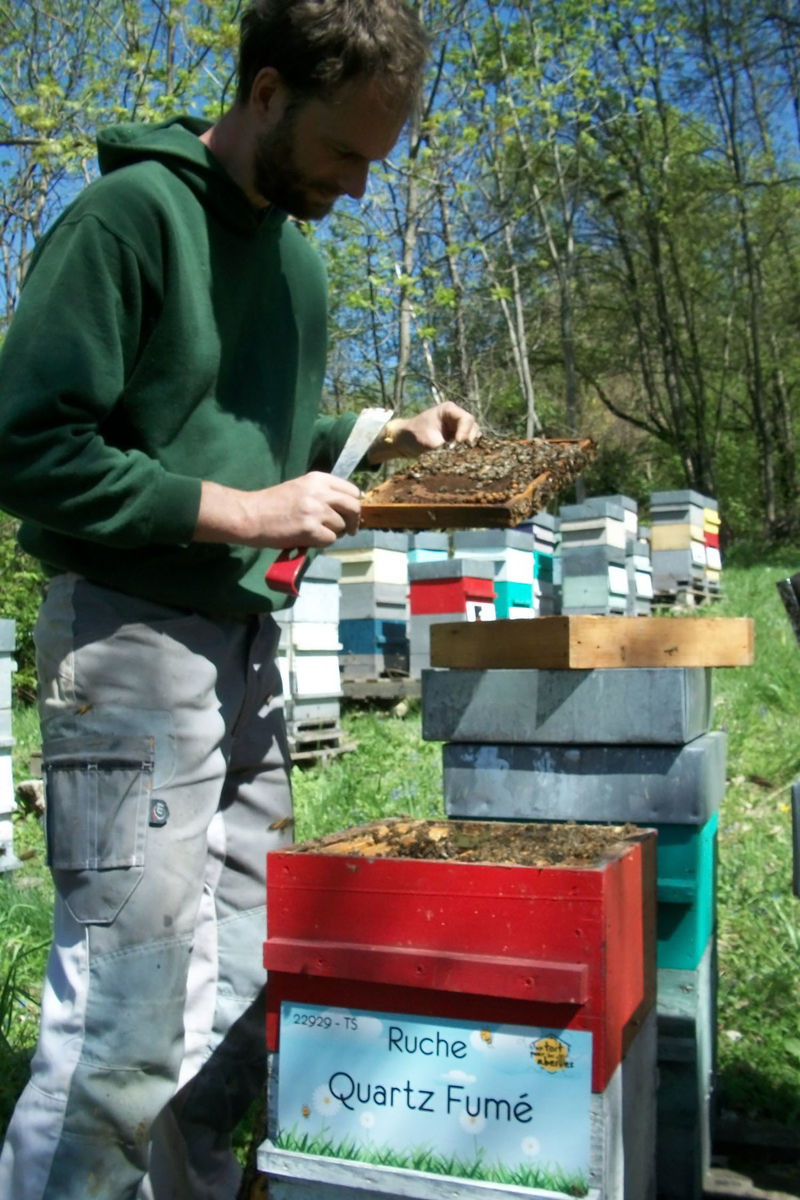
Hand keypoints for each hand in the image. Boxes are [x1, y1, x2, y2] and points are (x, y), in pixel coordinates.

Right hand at [194, 473, 361, 547]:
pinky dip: (322, 543)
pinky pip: (330, 540)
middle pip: (353, 507)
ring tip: (316, 533)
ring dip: (333, 533)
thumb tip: (347, 505)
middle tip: (350, 530)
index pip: (351, 490)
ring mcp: (316, 511)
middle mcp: (320, 492)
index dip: (354, 503)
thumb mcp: (300, 488)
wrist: (250, 514)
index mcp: (318, 479)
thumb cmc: (273, 503)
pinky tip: (309, 539)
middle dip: (354, 521)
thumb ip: (323, 492)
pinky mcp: (310, 529)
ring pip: (342, 526)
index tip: (351, 513)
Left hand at [367, 401, 479, 463]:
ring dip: (469, 443)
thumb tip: (460, 454)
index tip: (459, 443)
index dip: (466, 431)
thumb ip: (445, 446)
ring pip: (472, 433)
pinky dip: (467, 447)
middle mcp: (454, 416)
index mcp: (448, 410)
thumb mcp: (429, 441)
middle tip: (463, 450)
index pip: (466, 418)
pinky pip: (467, 440)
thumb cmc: (412, 435)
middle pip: (472, 425)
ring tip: (463, 452)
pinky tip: (463, 454)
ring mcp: (455, 426)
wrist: (403, 440)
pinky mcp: (454, 436)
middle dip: (469, 437)